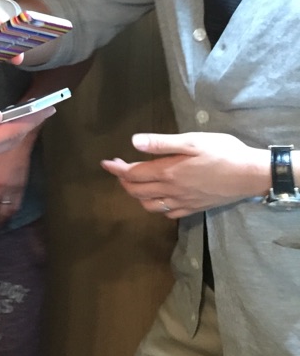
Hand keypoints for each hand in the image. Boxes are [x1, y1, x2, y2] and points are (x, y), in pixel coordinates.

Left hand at [101, 131, 269, 218]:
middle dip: (123, 181)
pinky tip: (159, 198)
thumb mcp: (192, 141)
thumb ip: (162, 143)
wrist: (251, 175)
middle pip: (137, 191)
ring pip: (150, 205)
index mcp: (168, 172)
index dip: (116, 169)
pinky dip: (157, 207)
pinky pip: (168, 213)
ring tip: (135, 183)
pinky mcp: (195, 209)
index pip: (133, 174)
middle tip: (119, 168)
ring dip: (137, 195)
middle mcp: (171, 191)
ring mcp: (183, 202)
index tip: (105, 163)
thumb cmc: (222, 152)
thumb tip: (134, 142)